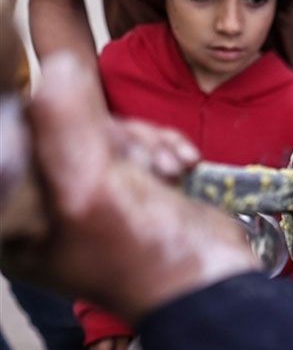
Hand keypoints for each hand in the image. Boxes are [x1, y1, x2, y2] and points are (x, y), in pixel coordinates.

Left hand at [0, 54, 259, 321]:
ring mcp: (92, 198)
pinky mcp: (131, 190)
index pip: (17, 140)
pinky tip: (183, 164)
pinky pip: (137, 143)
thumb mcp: (92, 190)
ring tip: (171, 167)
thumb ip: (65, 124)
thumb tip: (56, 66)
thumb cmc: (148, 259)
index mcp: (15, 222)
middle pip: (63, 131)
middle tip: (146, 162)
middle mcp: (45, 208)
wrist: (215, 284)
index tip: (101, 139)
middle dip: (115, 135)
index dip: (57, 125)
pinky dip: (163, 146)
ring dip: (146, 140)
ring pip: (105, 132)